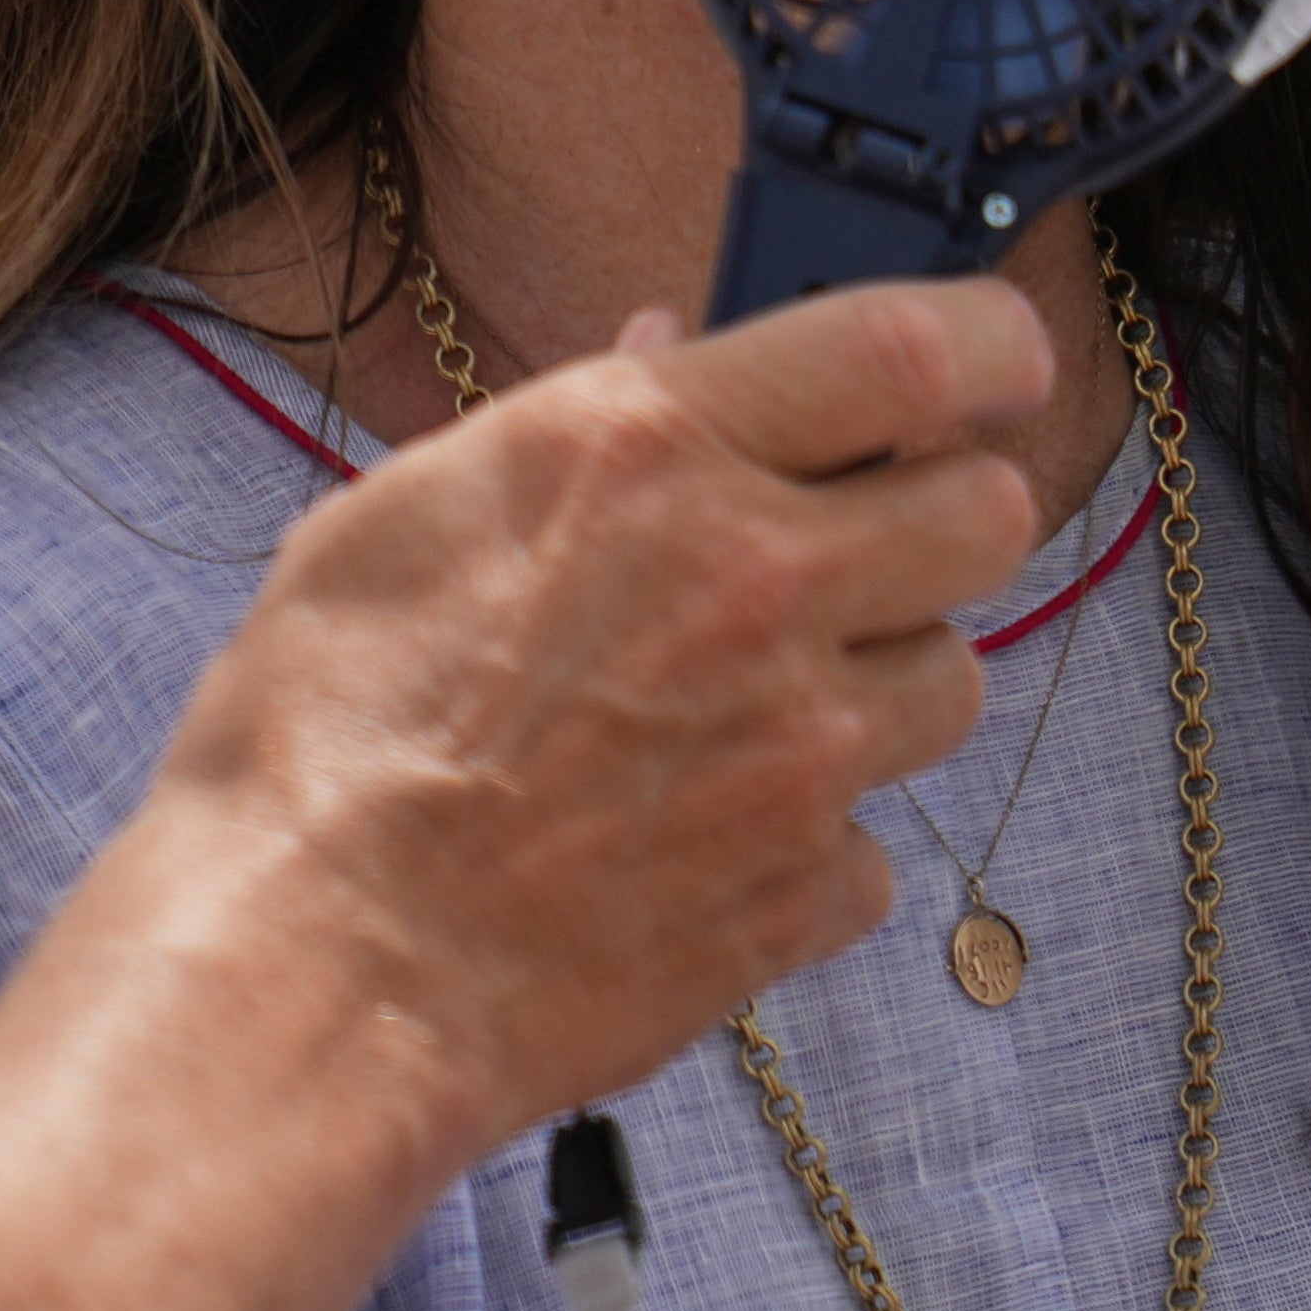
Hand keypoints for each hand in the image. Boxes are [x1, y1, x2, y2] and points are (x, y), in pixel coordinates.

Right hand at [149, 277, 1052, 1132]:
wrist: (315, 967)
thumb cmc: (322, 734)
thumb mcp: (411, 511)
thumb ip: (572, 420)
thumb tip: (669, 342)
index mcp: (655, 455)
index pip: (913, 345)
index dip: (988, 343)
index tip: (995, 361)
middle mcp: (757, 582)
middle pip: (986, 512)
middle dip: (938, 513)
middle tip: (859, 539)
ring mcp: (800, 748)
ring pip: (951, 678)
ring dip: (882, 678)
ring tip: (756, 701)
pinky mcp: (803, 889)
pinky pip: (875, 840)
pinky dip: (813, 838)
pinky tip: (706, 833)